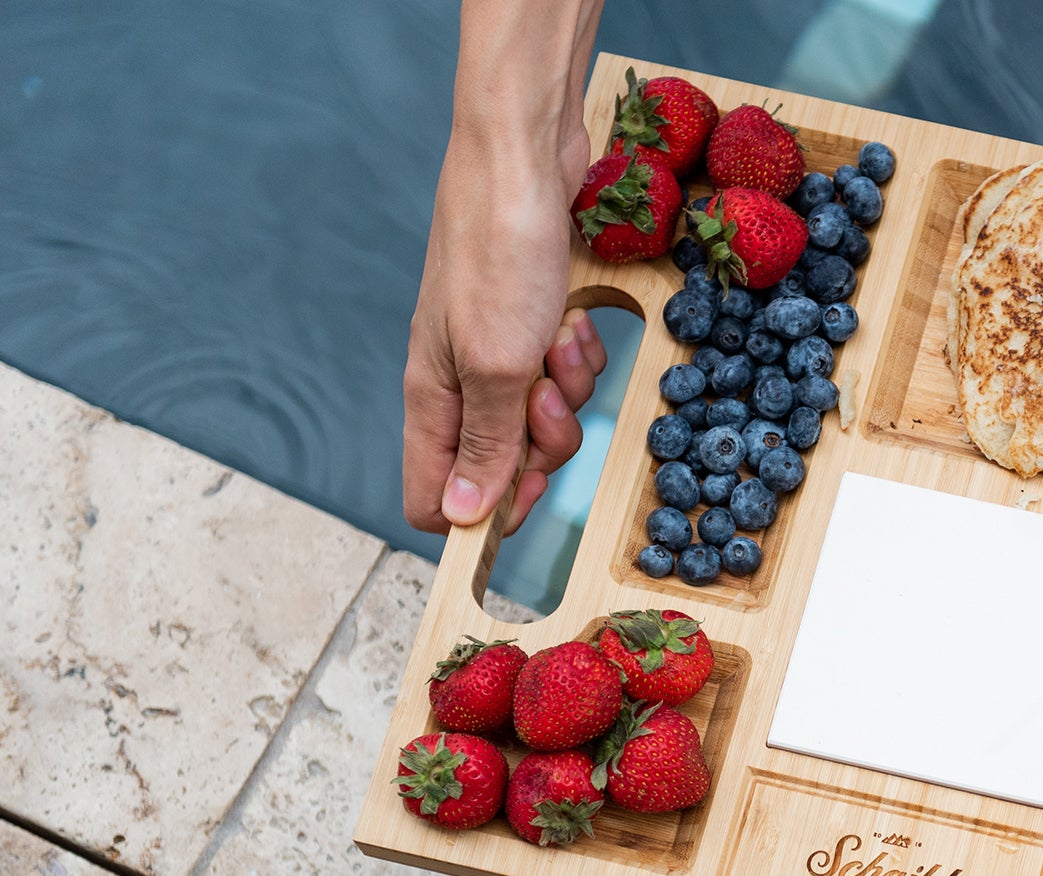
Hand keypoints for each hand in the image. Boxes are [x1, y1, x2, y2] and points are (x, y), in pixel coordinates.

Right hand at [402, 118, 607, 535]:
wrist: (522, 162)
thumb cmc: (499, 253)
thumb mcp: (497, 364)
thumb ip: (484, 444)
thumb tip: (461, 517)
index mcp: (435, 400)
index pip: (436, 497)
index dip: (484, 511)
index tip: (525, 488)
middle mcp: (461, 382)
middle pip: (507, 463)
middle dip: (544, 437)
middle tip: (547, 390)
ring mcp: (498, 351)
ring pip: (547, 417)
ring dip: (570, 385)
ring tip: (560, 337)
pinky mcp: (533, 325)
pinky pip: (568, 371)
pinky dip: (580, 351)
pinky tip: (574, 316)